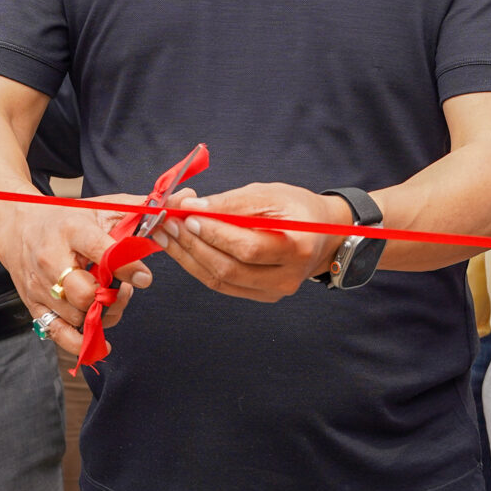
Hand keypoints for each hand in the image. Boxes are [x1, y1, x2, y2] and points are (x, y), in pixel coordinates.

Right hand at [8, 201, 155, 362]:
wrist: (18, 226)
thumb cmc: (65, 219)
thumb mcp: (100, 207)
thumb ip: (138, 210)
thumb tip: (179, 205)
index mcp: (71, 230)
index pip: (100, 252)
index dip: (125, 268)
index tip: (144, 277)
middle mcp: (52, 259)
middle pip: (84, 292)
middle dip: (109, 298)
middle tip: (122, 291)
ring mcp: (40, 285)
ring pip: (75, 315)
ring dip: (100, 316)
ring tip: (108, 302)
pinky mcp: (33, 304)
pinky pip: (58, 333)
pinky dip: (79, 343)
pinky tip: (97, 340)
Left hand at [152, 184, 345, 302]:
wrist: (322, 235)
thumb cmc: (297, 209)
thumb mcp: (270, 195)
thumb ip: (232, 203)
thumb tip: (192, 208)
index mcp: (297, 248)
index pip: (249, 247)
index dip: (216, 234)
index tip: (189, 216)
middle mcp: (287, 277)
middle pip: (230, 268)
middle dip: (194, 245)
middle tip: (169, 224)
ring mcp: (274, 292)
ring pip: (221, 280)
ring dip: (189, 257)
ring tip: (167, 235)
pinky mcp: (261, 296)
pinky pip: (223, 285)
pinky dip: (198, 266)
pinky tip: (182, 249)